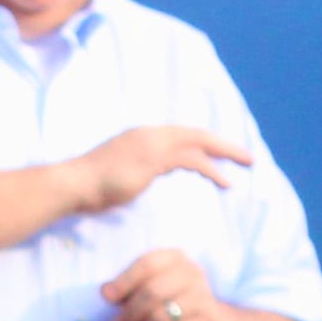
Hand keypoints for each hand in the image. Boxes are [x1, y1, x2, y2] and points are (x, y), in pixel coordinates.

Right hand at [59, 124, 251, 215]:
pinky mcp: (154, 157)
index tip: (222, 154)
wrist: (74, 184)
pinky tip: (226, 181)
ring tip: (247, 163)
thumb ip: (137, 172)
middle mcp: (150, 133)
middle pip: (197, 133)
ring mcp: (152, 143)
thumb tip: (142, 180)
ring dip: (226, 152)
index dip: (204, 144)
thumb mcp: (120, 175)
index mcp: (142, 136)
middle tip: (247, 157)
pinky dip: (212, 169)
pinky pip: (192, 160)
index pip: (181, 136)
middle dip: (225, 144)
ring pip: (199, 142)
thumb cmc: (91, 187)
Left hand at [103, 248, 228, 320]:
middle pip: (153, 292)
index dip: (125, 280)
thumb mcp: (154, 300)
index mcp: (178, 262)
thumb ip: (130, 292)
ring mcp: (206, 302)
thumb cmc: (179, 316)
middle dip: (129, 315)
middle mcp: (194, 276)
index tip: (108, 298)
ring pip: (162, 318)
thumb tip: (106, 291)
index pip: (148, 263)